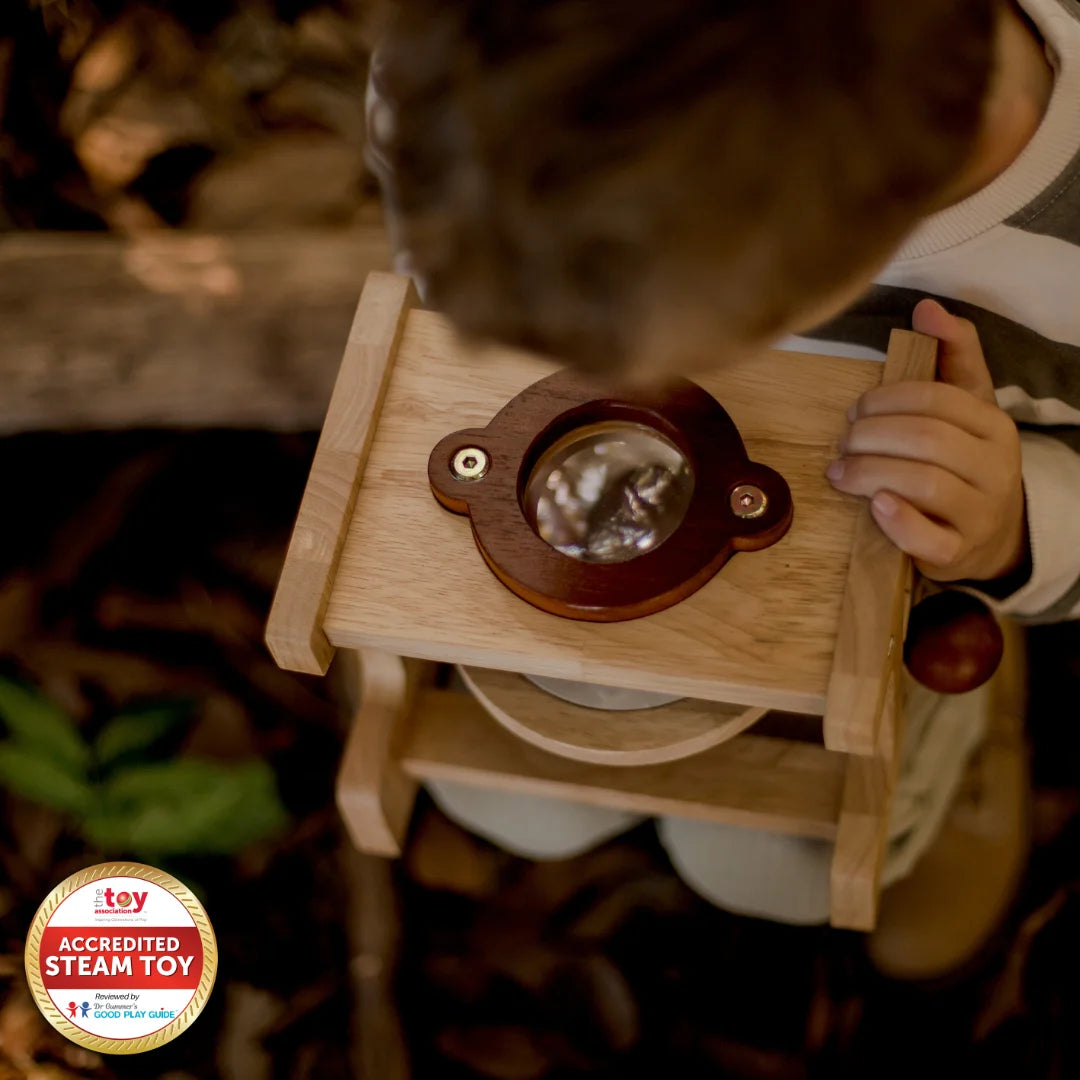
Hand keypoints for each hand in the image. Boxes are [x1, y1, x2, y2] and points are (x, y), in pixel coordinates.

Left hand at [826, 298, 1028, 583]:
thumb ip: (953, 355)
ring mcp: (979, 513)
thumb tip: (927, 307)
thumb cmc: (964, 462)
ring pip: (923, 483)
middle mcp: (994, 467)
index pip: (937, 399)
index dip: (885, 399)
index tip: (855, 410)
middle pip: (926, 439)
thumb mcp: (966, 408)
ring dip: (869, 473)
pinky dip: (897, 520)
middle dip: (871, 436)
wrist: (991, 535)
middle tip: (842, 442)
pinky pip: (929, 539)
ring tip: (838, 471)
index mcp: (993, 425)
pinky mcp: (958, 553)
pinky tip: (874, 505)